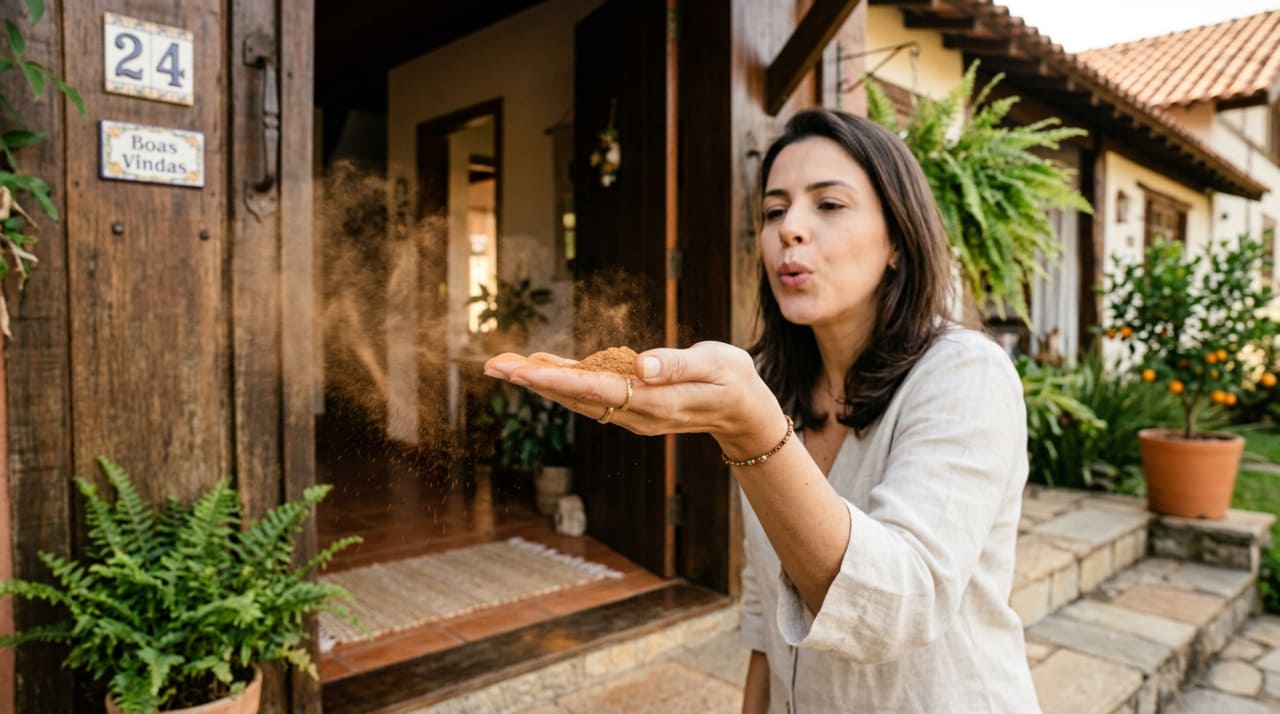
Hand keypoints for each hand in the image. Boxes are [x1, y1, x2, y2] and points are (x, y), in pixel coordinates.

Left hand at [483, 342, 781, 451]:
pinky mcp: (629, 404)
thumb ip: (678, 365)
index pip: (599, 392)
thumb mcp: (717, 365)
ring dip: (538, 382)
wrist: (744, 410)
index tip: (529, 372)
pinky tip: (537, 368)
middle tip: (494, 366)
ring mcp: (630, 412)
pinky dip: (559, 380)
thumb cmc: (733, 381)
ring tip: (501, 366)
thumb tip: (643, 365)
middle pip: (576, 398)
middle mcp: (635, 413)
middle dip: (534, 382)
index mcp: (655, 402)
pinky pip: (587, 393)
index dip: (562, 381)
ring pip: (575, 398)